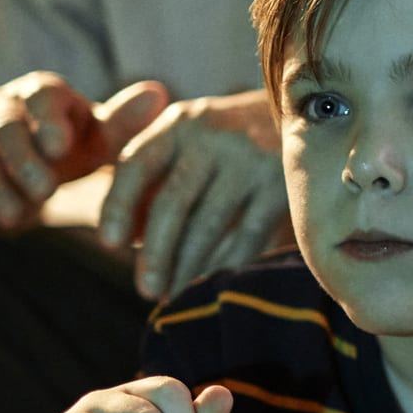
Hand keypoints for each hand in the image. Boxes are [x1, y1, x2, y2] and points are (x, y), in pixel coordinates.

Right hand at [0, 75, 168, 230]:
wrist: (19, 159)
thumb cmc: (70, 144)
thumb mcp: (98, 136)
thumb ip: (124, 122)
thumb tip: (159, 94)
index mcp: (41, 94)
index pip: (41, 97)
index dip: (48, 120)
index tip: (61, 147)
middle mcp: (3, 110)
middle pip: (3, 127)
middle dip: (23, 159)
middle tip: (46, 191)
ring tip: (18, 217)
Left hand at [96, 89, 288, 300]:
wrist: (303, 116)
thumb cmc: (228, 140)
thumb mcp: (187, 136)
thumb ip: (149, 172)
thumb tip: (129, 238)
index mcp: (178, 124)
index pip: (136, 164)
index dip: (119, 205)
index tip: (109, 243)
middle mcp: (212, 136)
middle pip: (172, 201)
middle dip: (156, 252)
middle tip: (145, 290)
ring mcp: (250, 159)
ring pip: (210, 224)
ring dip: (188, 267)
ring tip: (173, 295)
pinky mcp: (282, 182)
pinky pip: (249, 234)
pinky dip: (228, 262)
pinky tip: (214, 282)